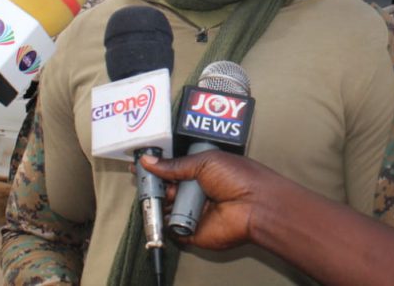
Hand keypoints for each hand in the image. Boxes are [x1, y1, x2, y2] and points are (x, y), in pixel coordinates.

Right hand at [141, 151, 276, 250]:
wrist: (256, 205)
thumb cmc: (240, 177)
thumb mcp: (204, 161)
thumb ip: (175, 164)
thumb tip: (149, 160)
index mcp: (200, 171)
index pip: (172, 168)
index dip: (156, 167)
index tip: (138, 163)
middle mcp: (196, 191)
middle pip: (166, 189)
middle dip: (153, 185)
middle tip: (139, 179)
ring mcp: (193, 212)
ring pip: (165, 208)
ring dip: (157, 203)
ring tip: (149, 195)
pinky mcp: (191, 232)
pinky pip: (170, 229)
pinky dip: (163, 224)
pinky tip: (156, 214)